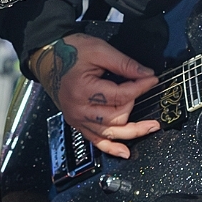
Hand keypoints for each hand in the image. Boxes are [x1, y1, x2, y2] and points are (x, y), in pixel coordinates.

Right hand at [30, 34, 159, 159]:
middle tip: (143, 90)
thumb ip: (124, 63)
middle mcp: (79, 109)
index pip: (120, 96)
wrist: (48, 57)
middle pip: (117, 117)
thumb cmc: (70, 51)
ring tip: (151, 127)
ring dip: (132, 131)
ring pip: (110, 132)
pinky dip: (111, 148)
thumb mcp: (99, 50)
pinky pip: (96, 141)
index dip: (140, 87)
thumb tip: (146, 74)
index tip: (152, 80)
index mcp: (83, 89)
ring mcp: (77, 118)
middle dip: (134, 104)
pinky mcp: (77, 123)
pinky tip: (125, 152)